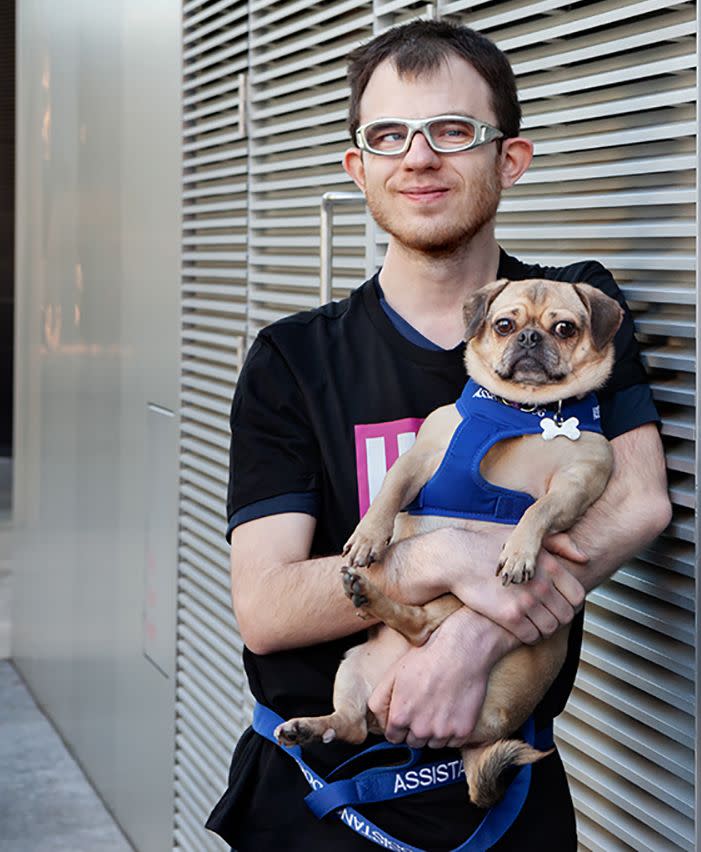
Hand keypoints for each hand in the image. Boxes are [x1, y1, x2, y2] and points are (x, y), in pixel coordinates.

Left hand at [368, 608, 502, 748]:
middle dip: (416, 728)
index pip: (393, 737)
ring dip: (434, 732)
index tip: (407, 714)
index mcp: (400, 717)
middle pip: (414, 742)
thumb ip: (380, 702)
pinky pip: (454, 742)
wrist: (461, 651)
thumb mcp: (393, 675)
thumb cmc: (427, 659)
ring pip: (434, 744)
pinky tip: (452, 710)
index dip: (399, 725)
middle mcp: (420, 730)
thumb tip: (380, 721)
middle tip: (424, 706)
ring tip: (439, 706)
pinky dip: (453, 730)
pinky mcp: (463, 731)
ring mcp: (443, 732)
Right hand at [447, 530, 586, 644]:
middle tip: (545, 614)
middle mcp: (540, 584)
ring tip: (534, 622)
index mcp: (548, 565)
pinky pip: (532, 637)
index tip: (559, 603)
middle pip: (566, 616)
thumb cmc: (489, 546)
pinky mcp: (509, 617)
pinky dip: (530, 636)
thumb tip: (585, 558)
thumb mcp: (525, 538)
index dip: (571, 603)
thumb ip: (559, 544)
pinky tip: (521, 628)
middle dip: (558, 617)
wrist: (458, 559)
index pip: (578, 596)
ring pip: (550, 629)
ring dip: (544, 629)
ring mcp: (525, 602)